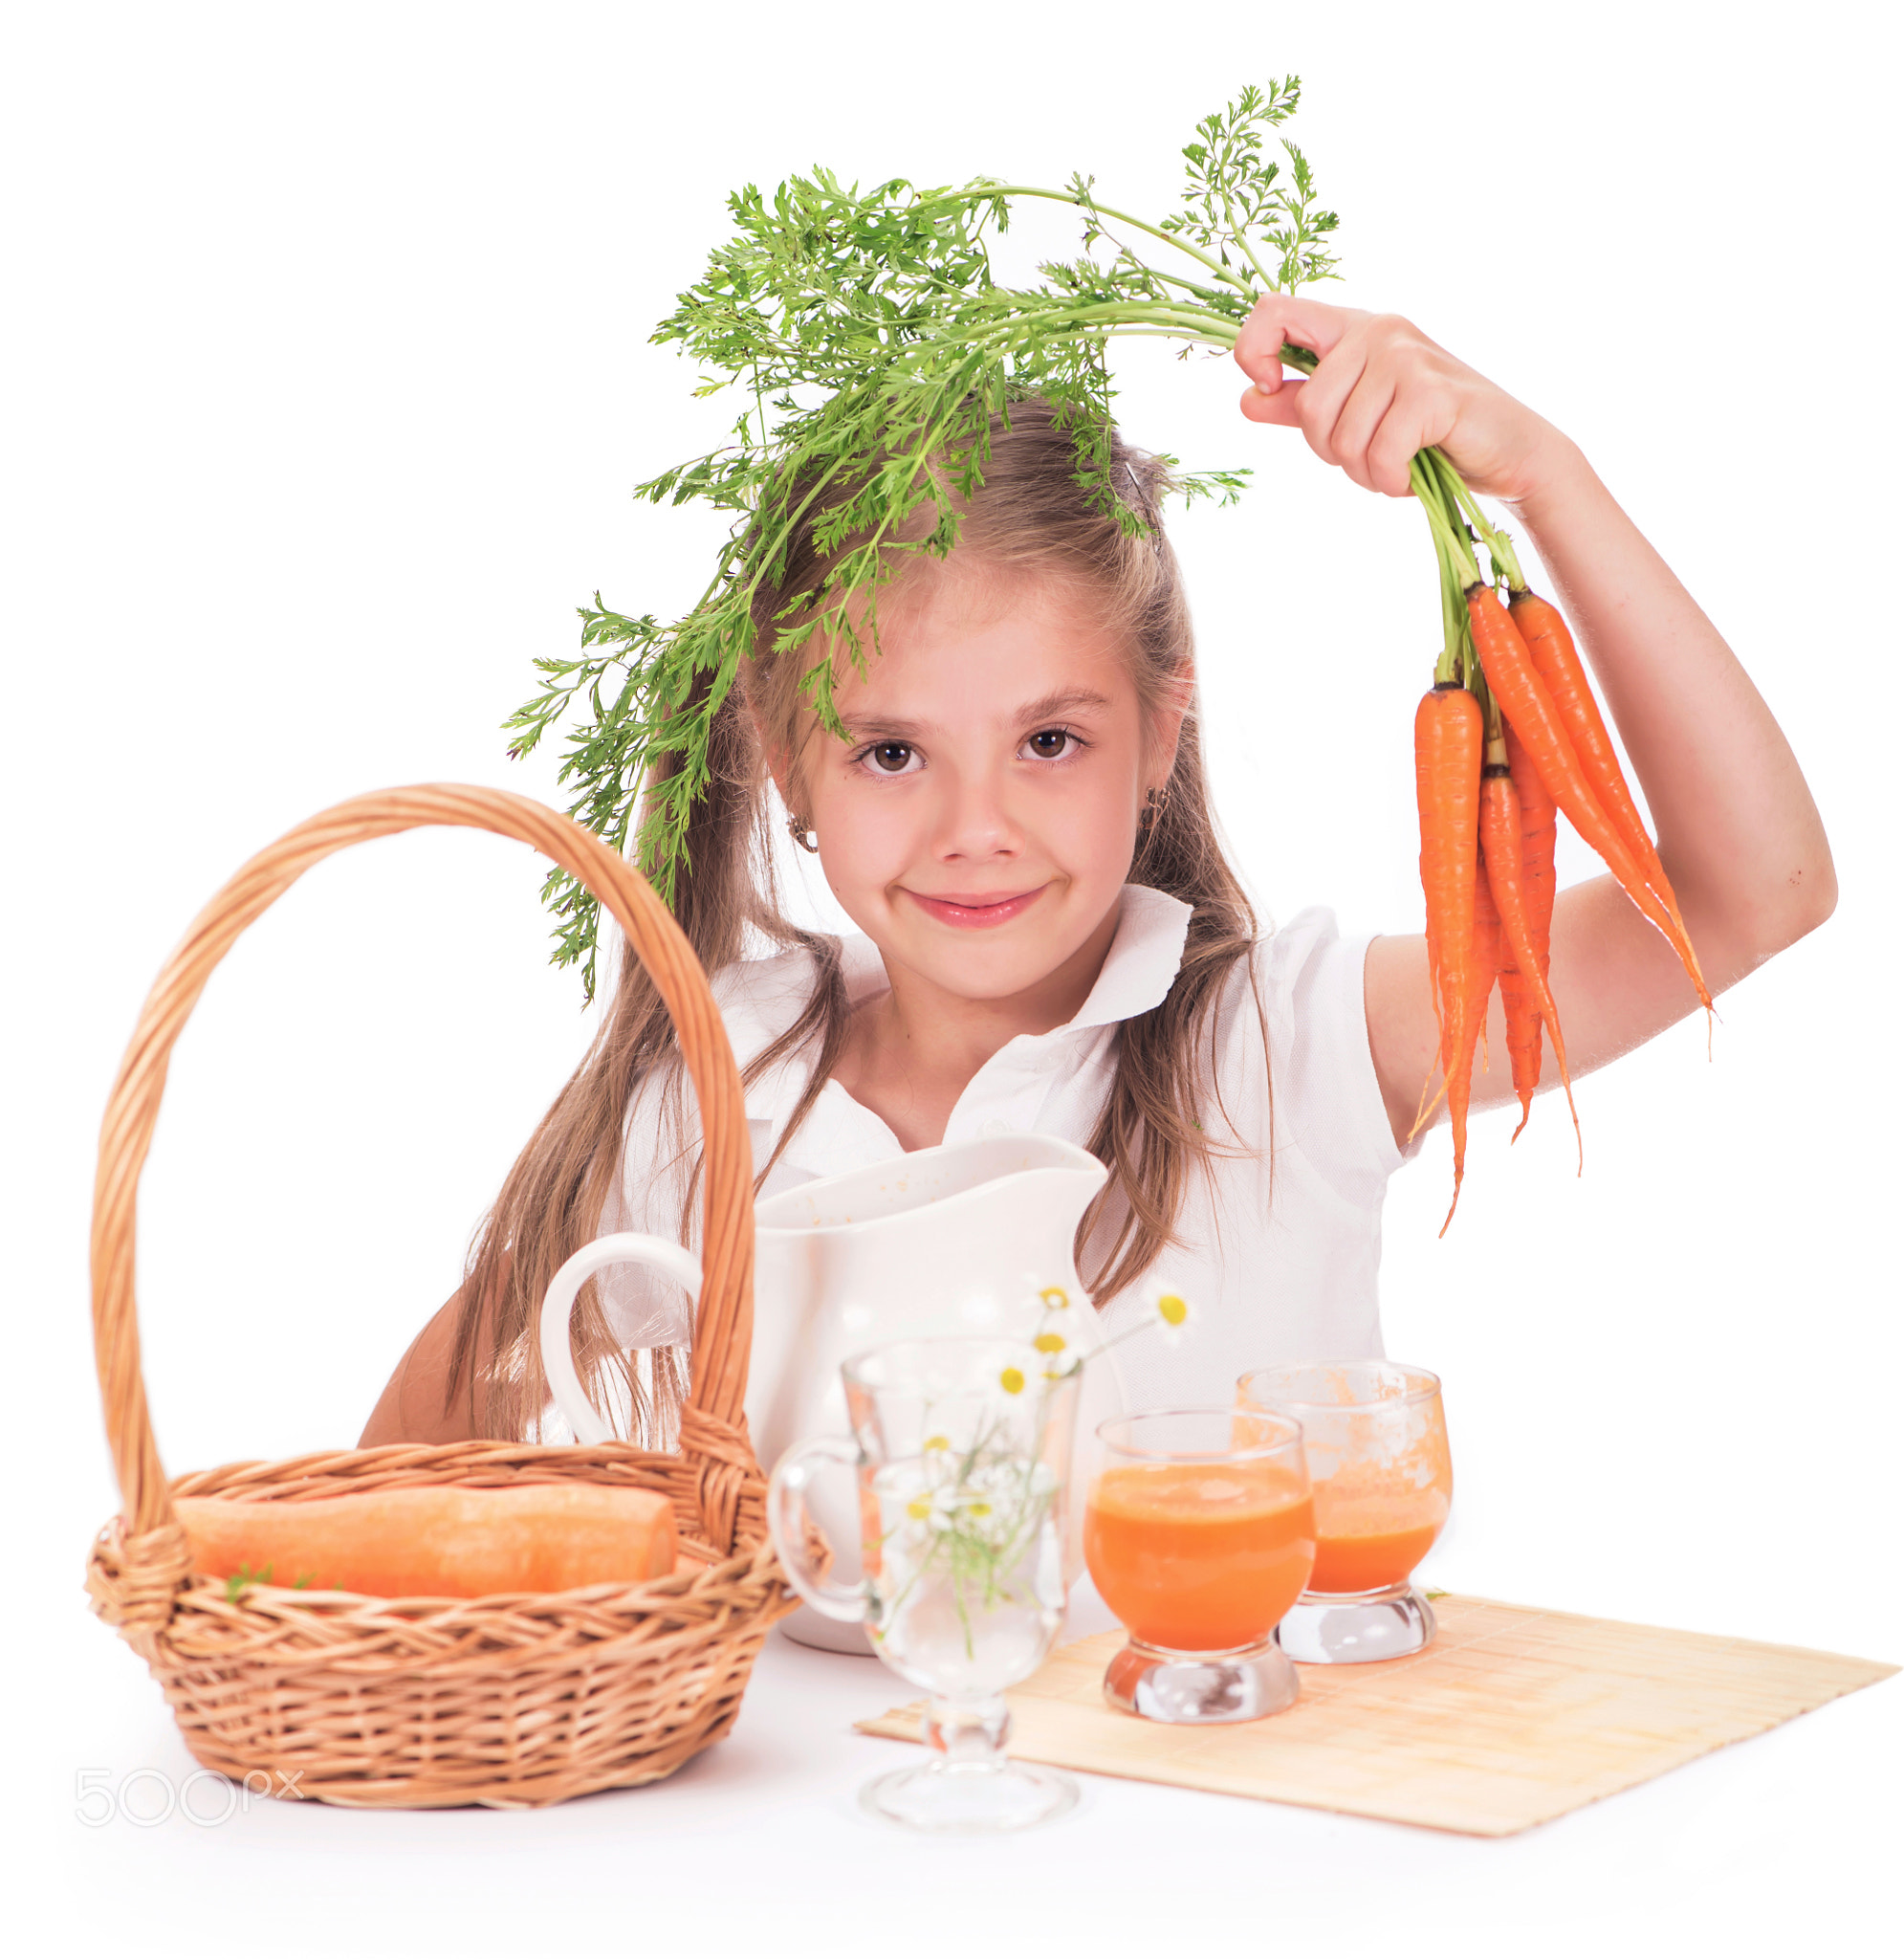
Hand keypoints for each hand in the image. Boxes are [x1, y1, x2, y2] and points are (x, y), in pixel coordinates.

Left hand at [1232, 293, 1570, 504]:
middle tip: (1371, 456)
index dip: (1253, 351)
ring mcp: (1406, 356)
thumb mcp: (1356, 416)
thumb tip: (1246, 398)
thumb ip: (1301, 405)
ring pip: (1342, 437)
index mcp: (1352, 328)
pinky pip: (1380, 452)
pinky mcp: (1432, 391)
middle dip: (1332, 452)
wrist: (1509, 452)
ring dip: (1366, 472)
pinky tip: (1411, 476)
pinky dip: (1390, 480)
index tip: (1268, 387)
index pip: (1274, 311)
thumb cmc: (1431, 434)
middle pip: (1311, 406)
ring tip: (1398, 465)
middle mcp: (1378, 330)